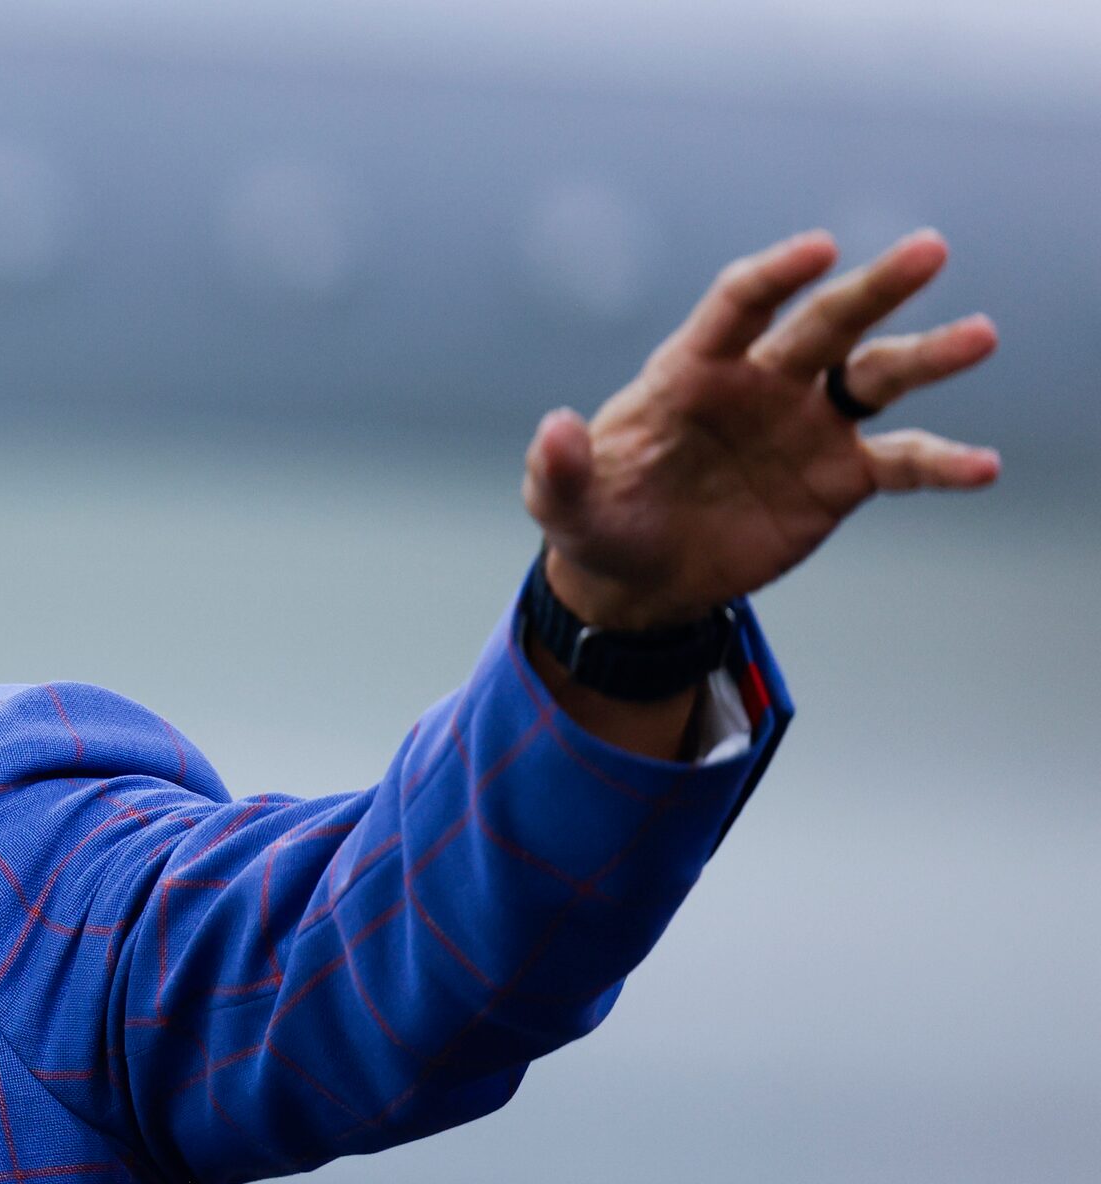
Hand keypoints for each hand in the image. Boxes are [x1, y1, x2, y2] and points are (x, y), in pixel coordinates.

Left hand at [525, 228, 998, 633]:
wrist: (637, 581)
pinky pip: (900, 463)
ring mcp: (808, 426)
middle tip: (929, 251)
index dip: (776, 276)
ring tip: (980, 336)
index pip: (740, 305)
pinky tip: (982, 467)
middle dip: (875, 287)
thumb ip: (559, 470)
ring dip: (928, 356)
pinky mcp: (838, 478)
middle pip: (827, 323)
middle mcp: (763, 383)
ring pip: (878, 377)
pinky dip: (940, 464)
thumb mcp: (564, 506)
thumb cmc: (600, 522)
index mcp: (695, 369)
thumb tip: (553, 430)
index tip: (819, 250)